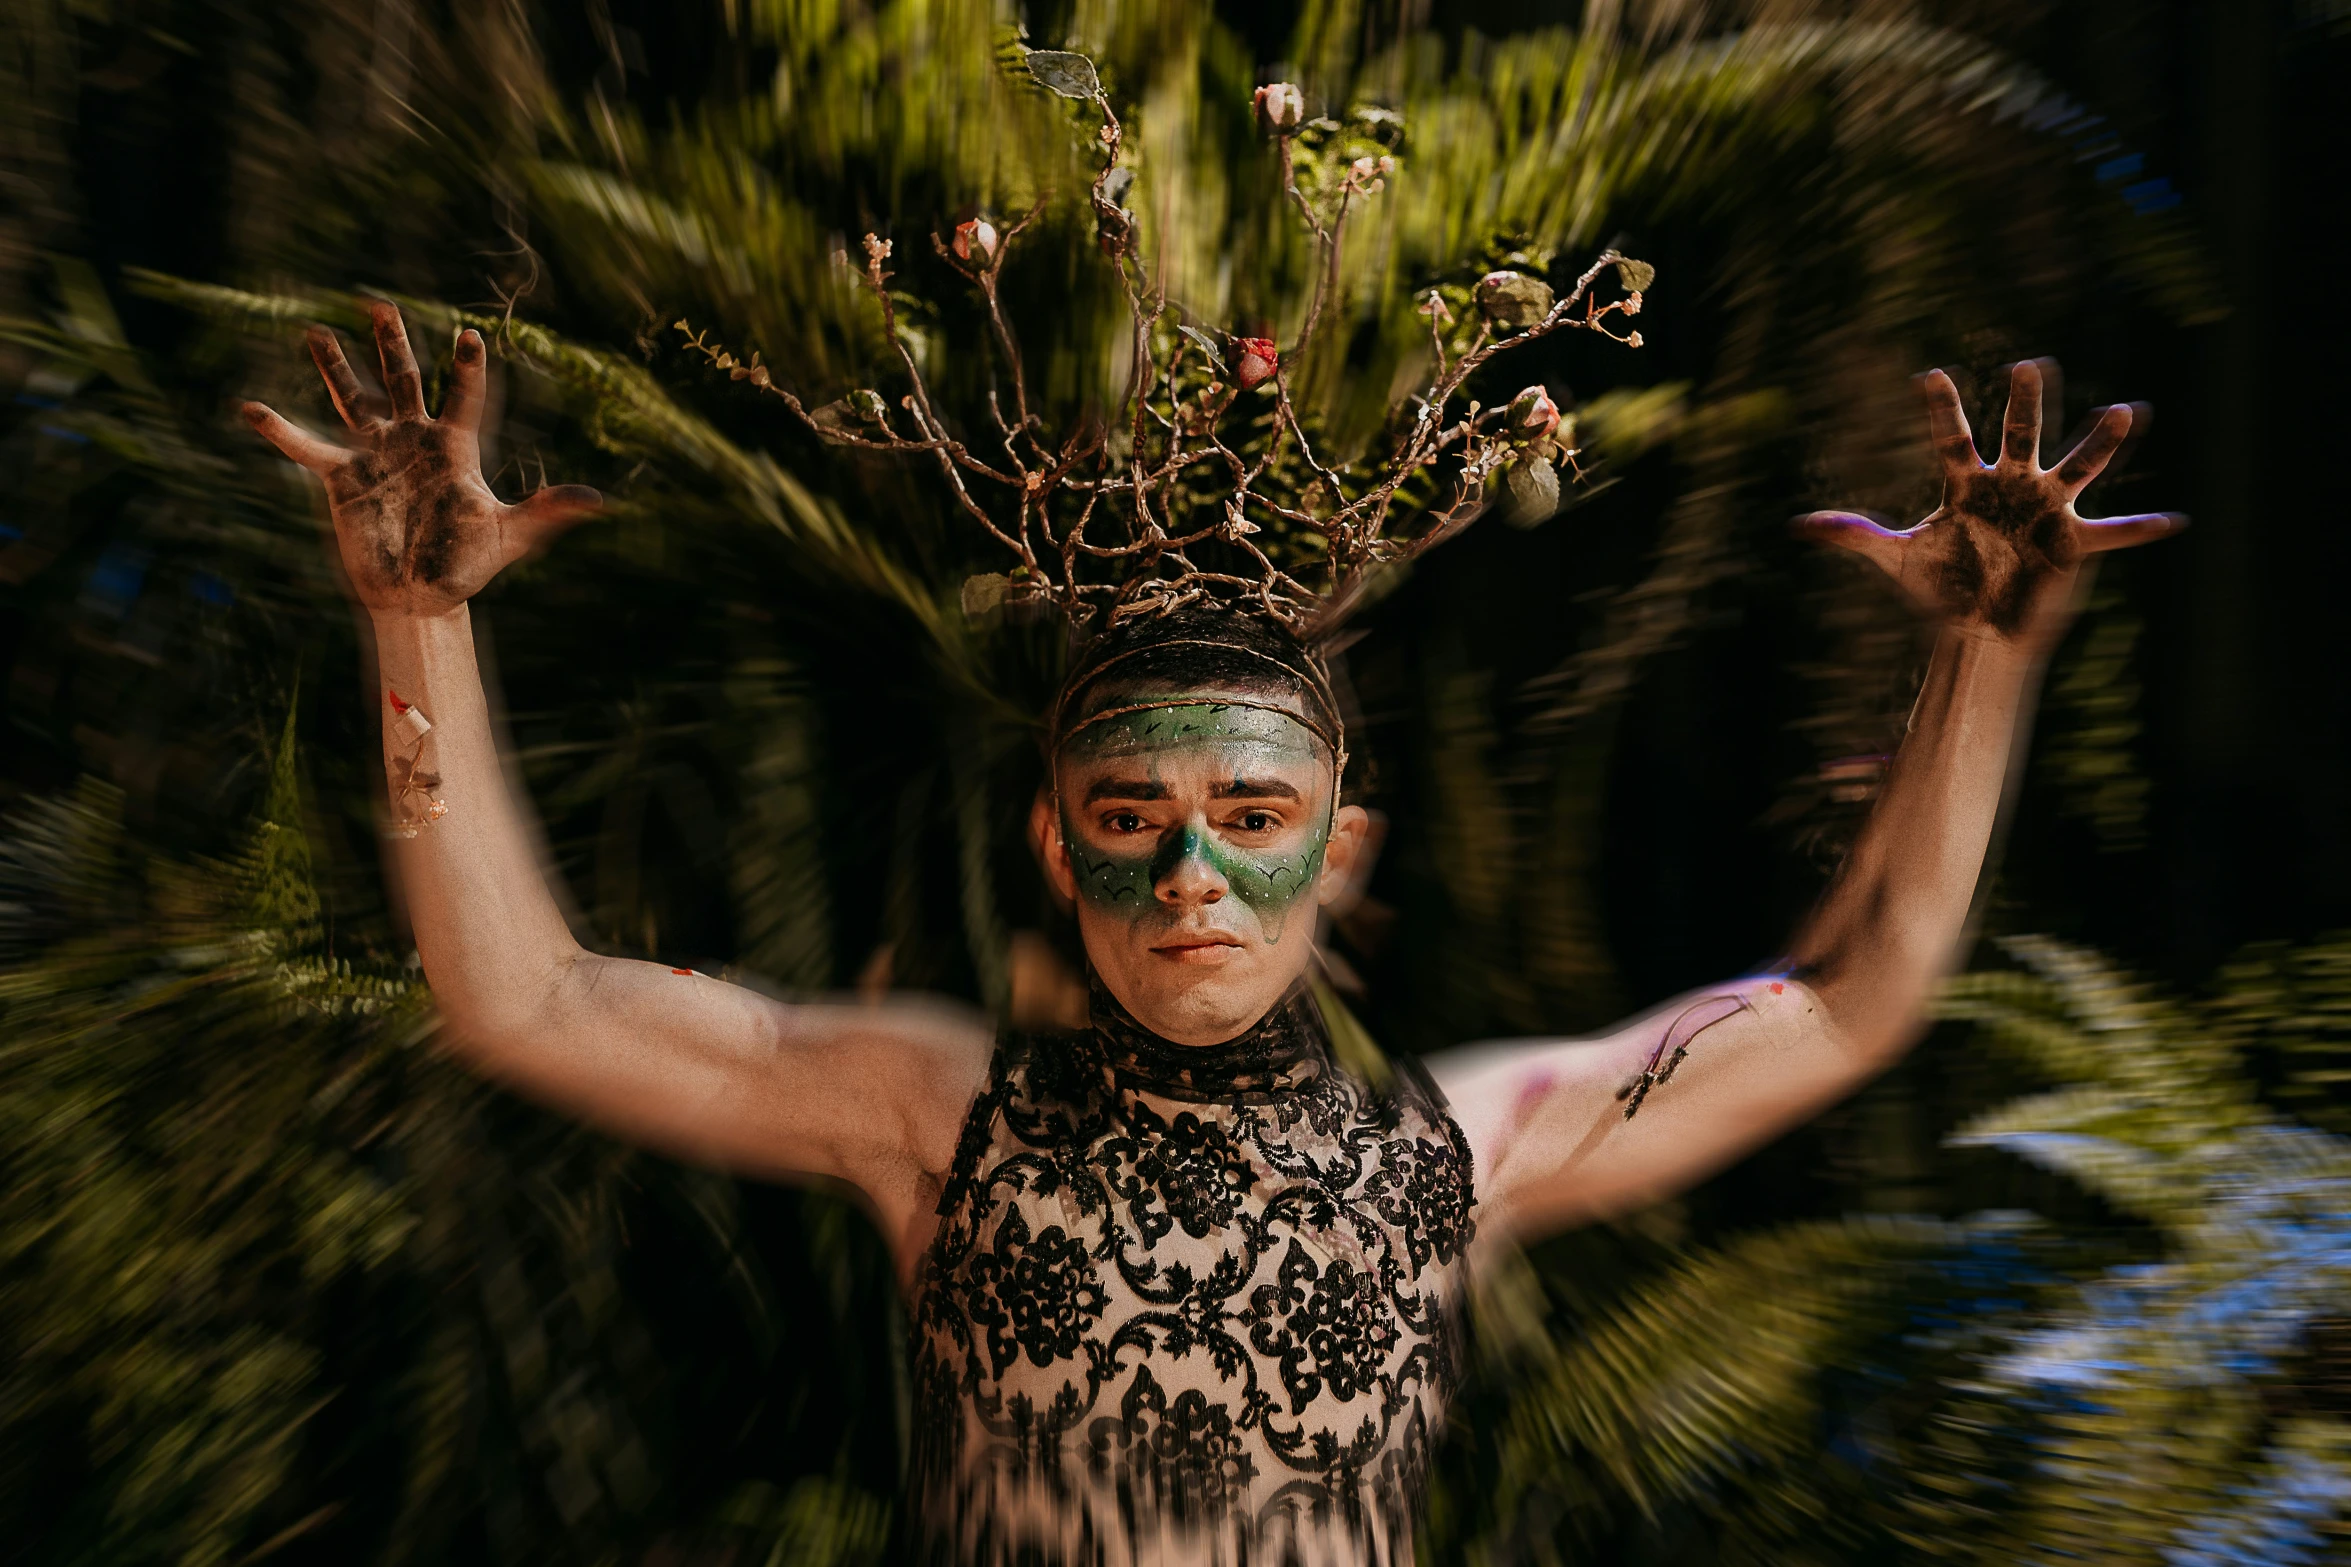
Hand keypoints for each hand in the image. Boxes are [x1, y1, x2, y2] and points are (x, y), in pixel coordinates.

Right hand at [242, 302, 599, 617]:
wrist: (421, 598)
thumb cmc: (467, 566)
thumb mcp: (511, 536)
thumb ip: (547, 512)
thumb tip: (597, 501)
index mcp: (454, 448)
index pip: (464, 397)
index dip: (467, 368)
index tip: (470, 335)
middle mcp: (412, 441)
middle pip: (402, 381)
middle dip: (392, 345)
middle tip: (380, 305)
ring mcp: (375, 455)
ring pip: (353, 400)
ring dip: (335, 368)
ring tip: (316, 331)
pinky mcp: (342, 478)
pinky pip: (306, 449)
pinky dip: (280, 431)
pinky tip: (250, 408)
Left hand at [1800, 360, 2180, 650]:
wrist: (1975, 630)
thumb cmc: (1940, 588)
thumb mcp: (1893, 559)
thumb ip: (1853, 533)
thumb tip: (1798, 524)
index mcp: (1967, 485)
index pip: (1952, 439)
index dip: (1940, 410)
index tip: (1926, 376)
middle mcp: (2011, 486)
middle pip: (2019, 436)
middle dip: (2026, 404)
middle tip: (2029, 365)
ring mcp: (2046, 510)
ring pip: (2077, 466)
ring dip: (2101, 442)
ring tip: (2126, 411)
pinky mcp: (2073, 542)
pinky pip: (2114, 533)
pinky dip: (2141, 529)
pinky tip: (2173, 521)